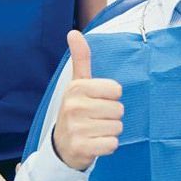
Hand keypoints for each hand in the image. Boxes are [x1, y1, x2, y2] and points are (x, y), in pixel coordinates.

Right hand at [53, 30, 123, 170]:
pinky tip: (95, 143)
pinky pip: (112, 144)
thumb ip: (80, 58)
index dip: (111, 97)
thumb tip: (74, 32)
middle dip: (111, 115)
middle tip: (95, 118)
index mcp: (76, 88)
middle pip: (118, 109)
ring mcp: (76, 128)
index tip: (97, 101)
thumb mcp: (77, 83)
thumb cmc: (76, 110)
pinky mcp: (81, 148)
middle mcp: (74, 107)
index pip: (116, 90)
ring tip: (95, 130)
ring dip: (110, 131)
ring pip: (117, 127)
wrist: (61, 146)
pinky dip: (108, 146)